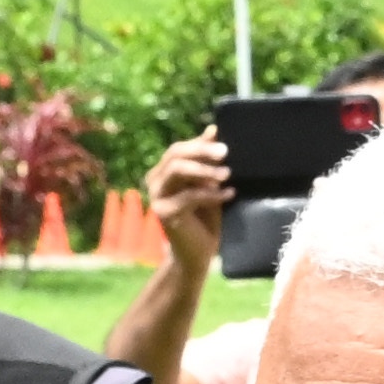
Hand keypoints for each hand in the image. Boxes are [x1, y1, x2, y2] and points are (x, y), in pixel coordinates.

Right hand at [147, 131, 232, 259]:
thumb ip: (206, 160)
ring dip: (204, 170)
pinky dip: (212, 194)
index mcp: (162, 173)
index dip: (199, 144)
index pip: (177, 149)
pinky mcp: (164, 213)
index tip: (222, 146)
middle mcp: (155, 182)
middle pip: (175, 156)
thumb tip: (213, 129)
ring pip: (177, 171)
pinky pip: (189, 196)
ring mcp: (157, 197)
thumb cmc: (203, 218)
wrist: (197, 254)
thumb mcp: (208, 184)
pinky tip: (229, 194)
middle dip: (201, 152)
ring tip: (227, 175)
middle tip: (225, 153)